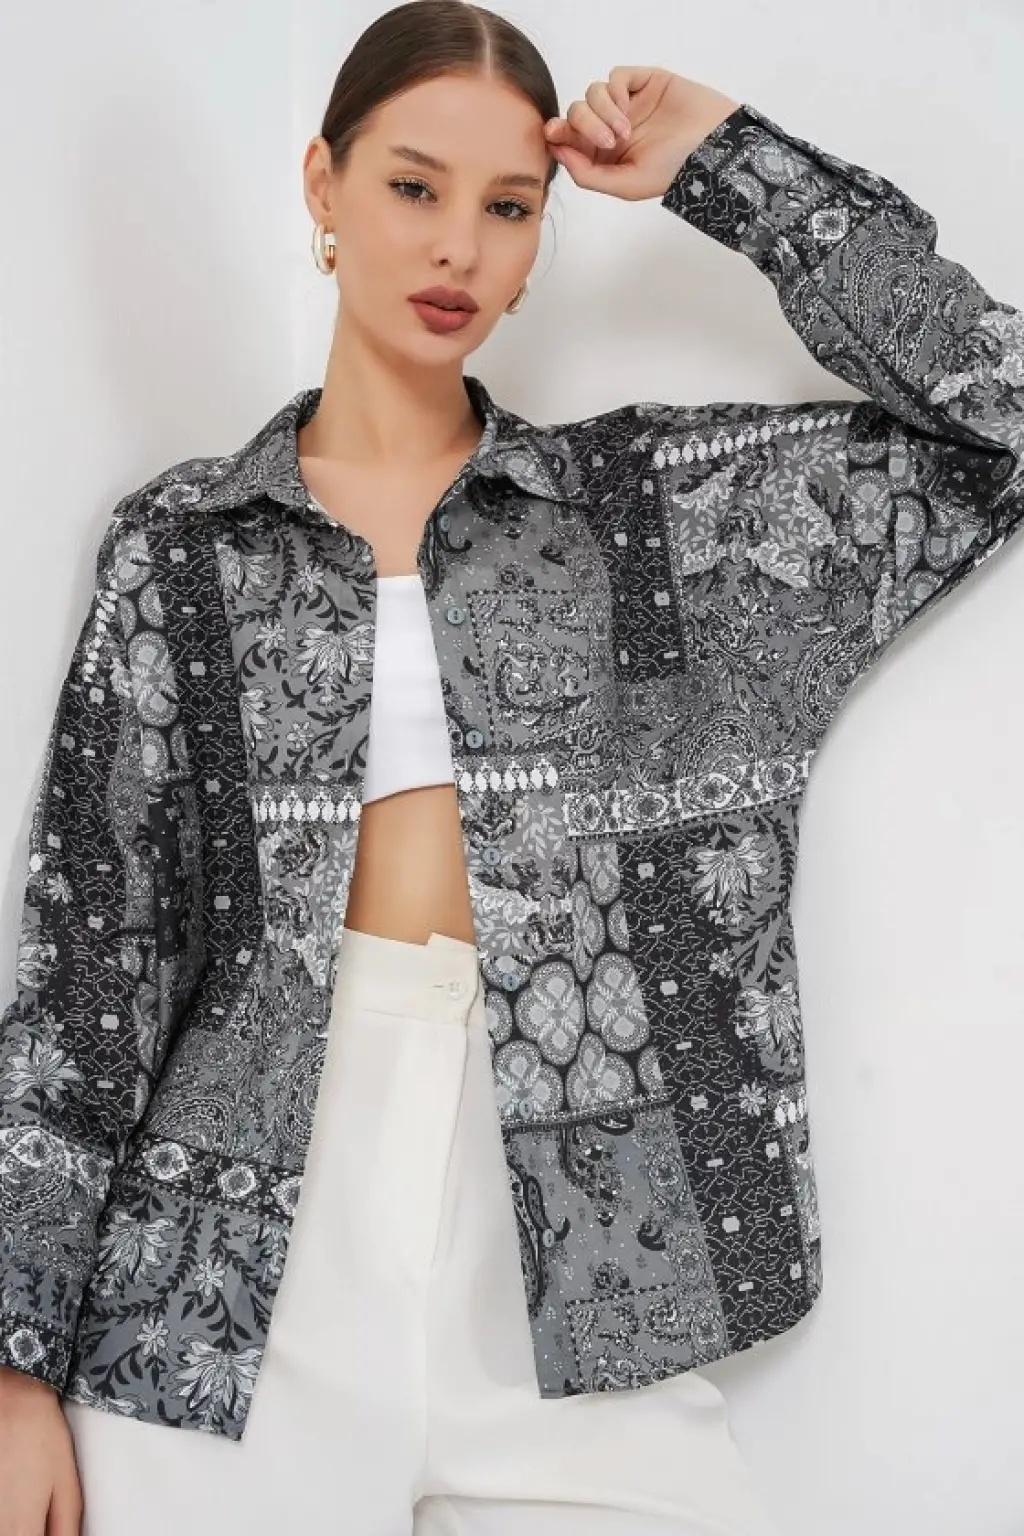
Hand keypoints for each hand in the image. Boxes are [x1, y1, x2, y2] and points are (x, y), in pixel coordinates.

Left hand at [543, 67, 740, 201]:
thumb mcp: (625, 185)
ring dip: (601, 111)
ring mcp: (628, 103)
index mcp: (605, 156)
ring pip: (591, 94)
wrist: (712, 147)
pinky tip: (628, 110)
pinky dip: (613, 92)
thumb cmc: (674, 171)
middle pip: (576, 114)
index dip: (557, 134)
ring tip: (624, 131)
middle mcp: (612, 128)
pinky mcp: (643, 82)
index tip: (553, 134)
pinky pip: (614, 77)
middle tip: (606, 141)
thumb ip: (588, 174)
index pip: (570, 139)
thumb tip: (557, 150)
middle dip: (583, 126)